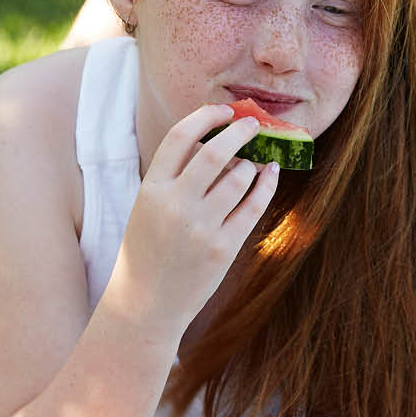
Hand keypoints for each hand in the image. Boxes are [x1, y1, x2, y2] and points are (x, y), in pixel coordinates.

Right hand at [116, 105, 279, 330]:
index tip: (223, 110)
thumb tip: (213, 144)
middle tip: (252, 124)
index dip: (205, 116)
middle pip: (215, 152)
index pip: (180, 137)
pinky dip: (266, 184)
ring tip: (253, 161)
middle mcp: (175, 204)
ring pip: (239, 177)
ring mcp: (201, 227)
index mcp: (151, 189)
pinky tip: (270, 173)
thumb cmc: (146, 254)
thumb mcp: (146, 209)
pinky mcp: (223, 248)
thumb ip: (173, 179)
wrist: (145, 306)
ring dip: (251, 163)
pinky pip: (253, 206)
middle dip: (239, 131)